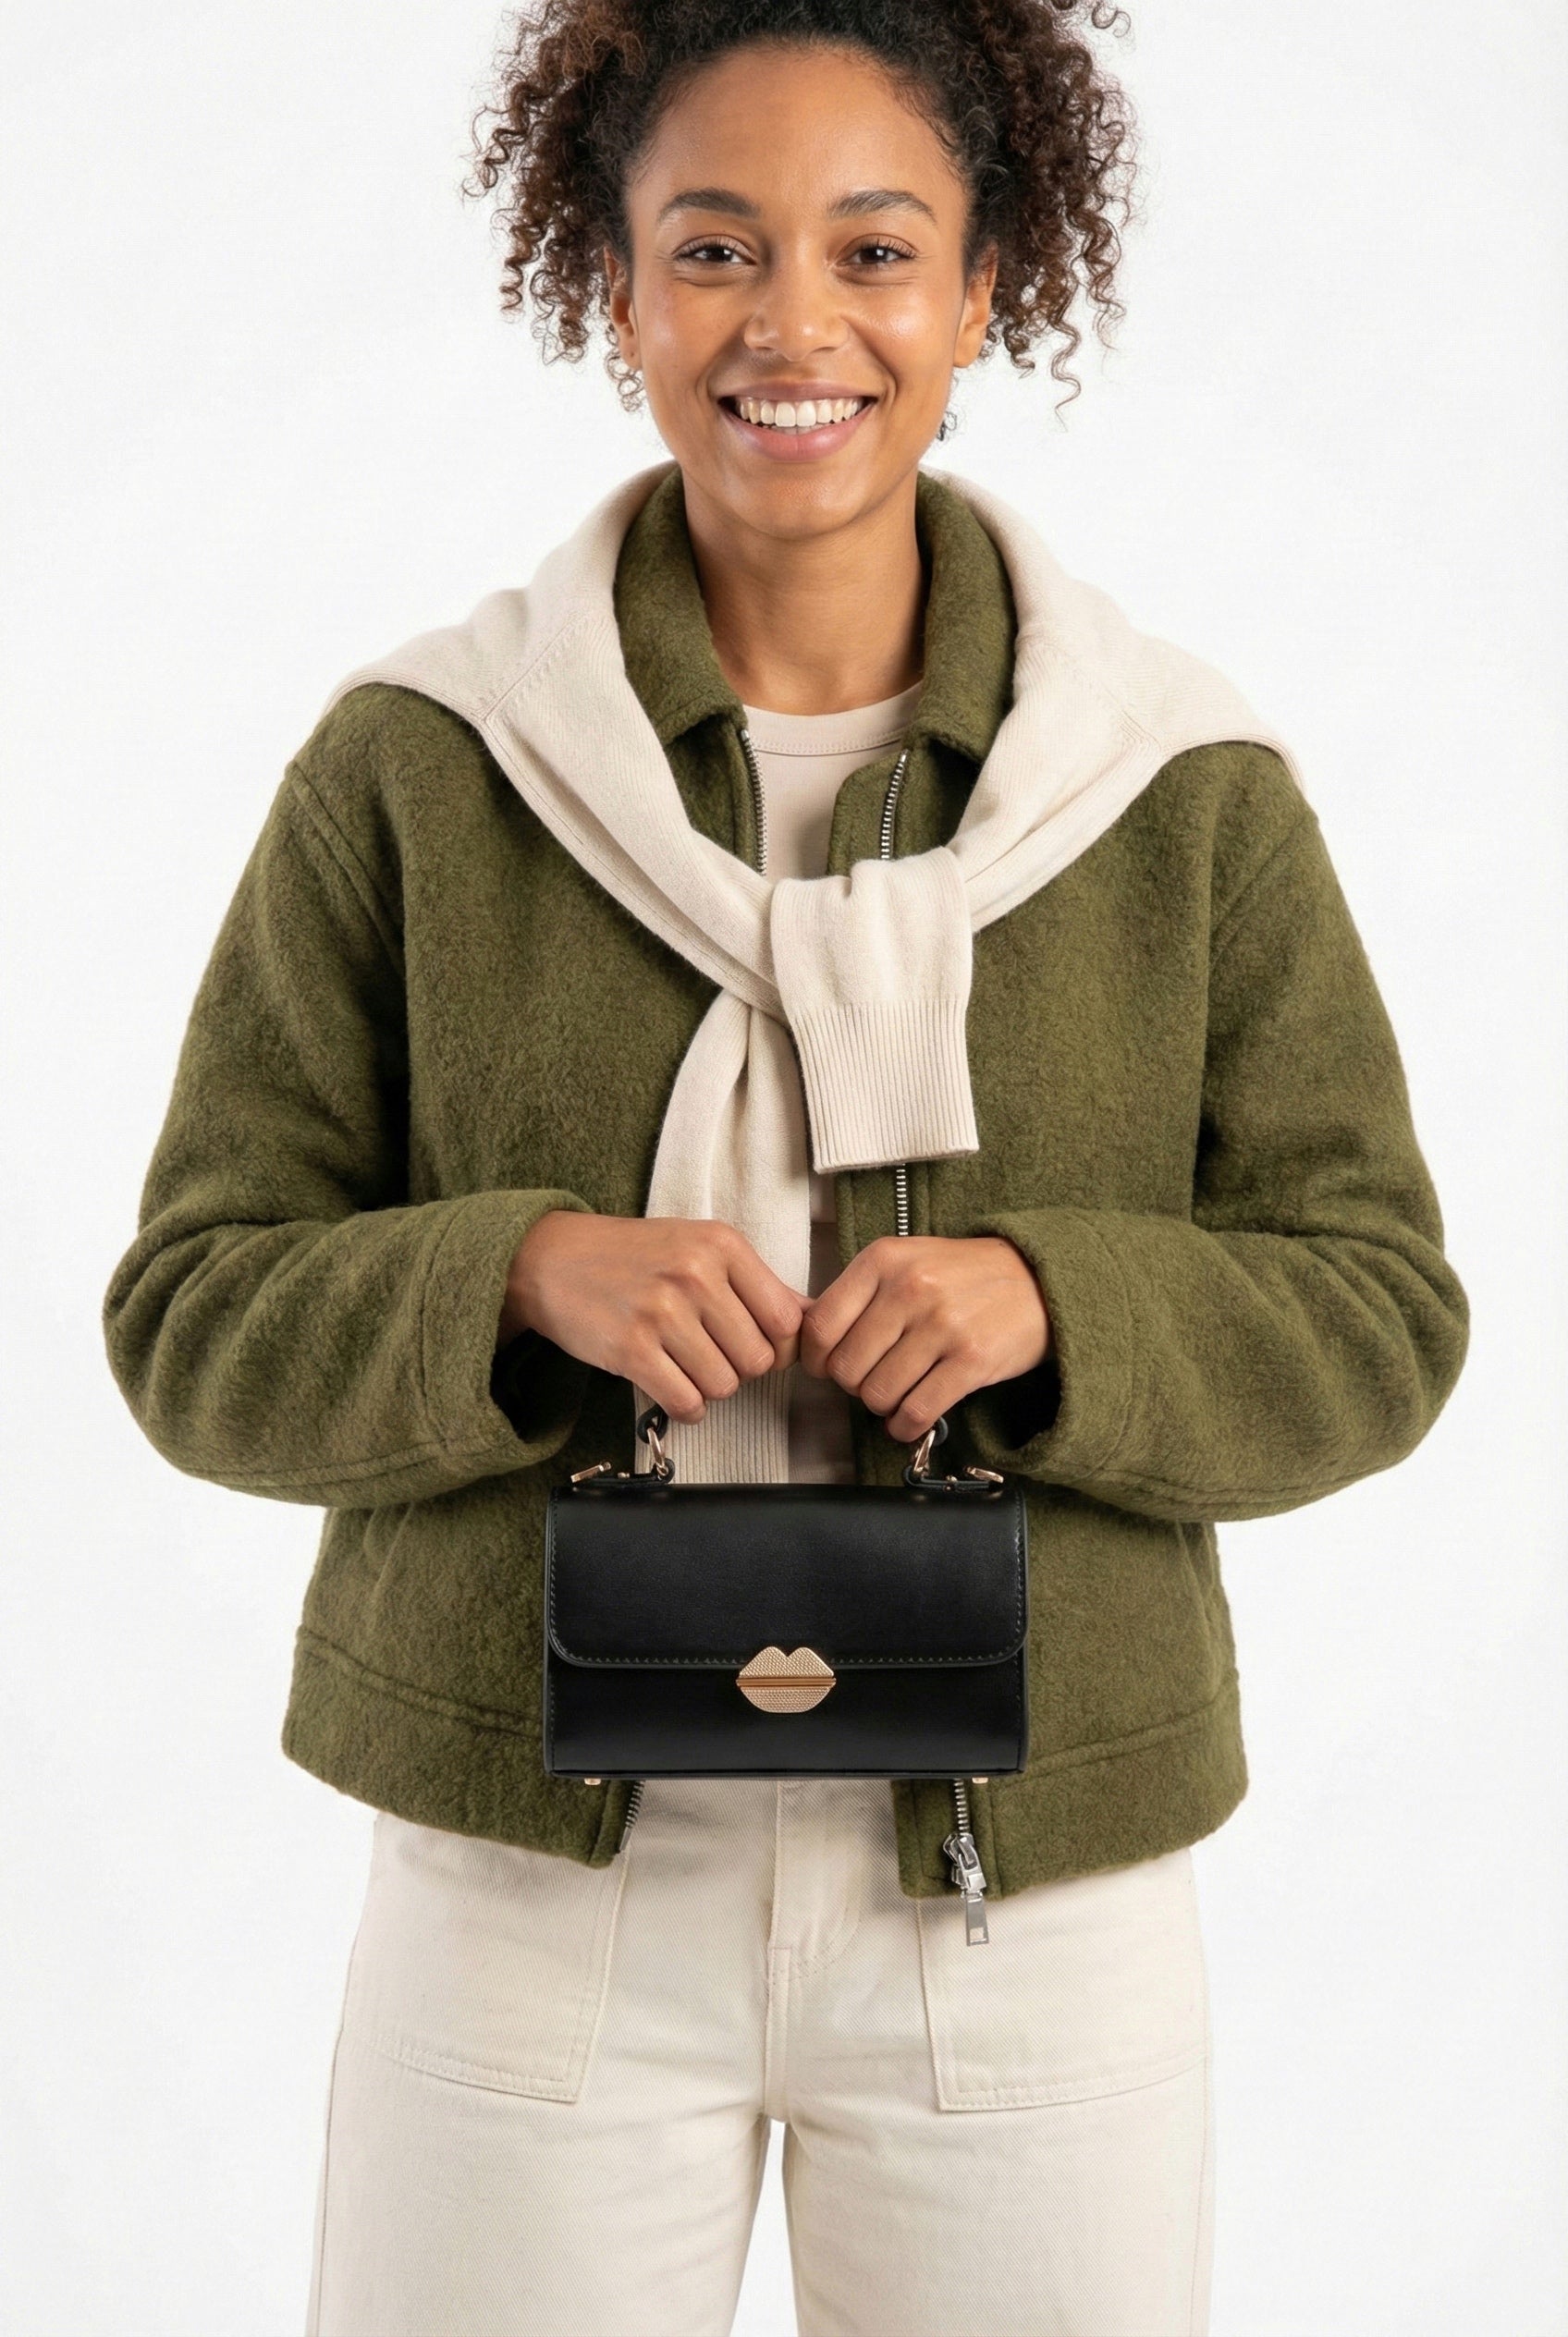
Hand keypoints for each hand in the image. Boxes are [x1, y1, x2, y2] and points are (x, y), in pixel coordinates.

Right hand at [499, 1212, 804, 1424]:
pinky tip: (670, 1384)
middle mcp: (695, 1275)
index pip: (787, 1319)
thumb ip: (758, 1284)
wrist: (552, 1259)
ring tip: (684, 1363)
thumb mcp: (700, 1247)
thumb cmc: (634, 1256)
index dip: (776, 1343)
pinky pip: (686, 1402)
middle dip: (739, 1367)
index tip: (751, 1341)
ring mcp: (661, 1312)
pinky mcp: (630, 1349)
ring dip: (709, 1386)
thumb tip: (815, 1318)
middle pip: (759, 1360)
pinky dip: (685, 1405)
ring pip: (725, 1385)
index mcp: (722, 1245)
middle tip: (709, 1351)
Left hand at [800, 1235, 1049, 1443]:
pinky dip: (905, 1426)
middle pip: (846, 1367)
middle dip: (853, 1385)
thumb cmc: (962, 1276)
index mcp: (884, 1259)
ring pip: (878, 1394)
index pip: (821, 1326)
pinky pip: (916, 1411)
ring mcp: (942, 1324)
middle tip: (872, 1379)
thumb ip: (860, 1294)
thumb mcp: (906, 1261)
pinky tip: (909, 1419)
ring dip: (882, 1406)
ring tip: (897, 1394)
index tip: (828, 1367)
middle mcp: (910, 1288)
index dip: (817, 1359)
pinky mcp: (971, 1360)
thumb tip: (811, 1343)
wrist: (1037, 1280)